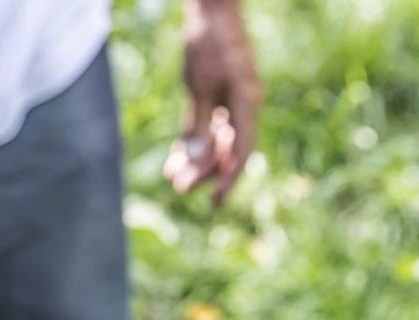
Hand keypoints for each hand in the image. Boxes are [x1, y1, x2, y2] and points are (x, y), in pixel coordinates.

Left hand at [164, 0, 262, 202]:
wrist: (211, 11)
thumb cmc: (206, 46)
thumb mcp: (198, 88)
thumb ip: (199, 125)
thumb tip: (197, 161)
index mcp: (246, 103)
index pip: (241, 152)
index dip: (227, 179)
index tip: (212, 200)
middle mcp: (244, 104)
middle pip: (227, 150)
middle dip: (204, 171)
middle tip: (179, 188)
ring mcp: (233, 99)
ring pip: (217, 139)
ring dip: (197, 159)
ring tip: (172, 175)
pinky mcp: (220, 93)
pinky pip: (210, 125)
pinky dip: (195, 141)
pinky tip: (176, 158)